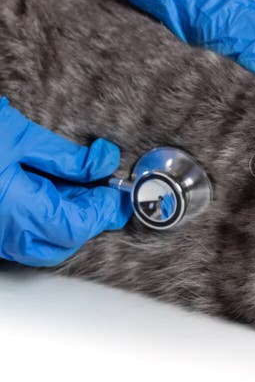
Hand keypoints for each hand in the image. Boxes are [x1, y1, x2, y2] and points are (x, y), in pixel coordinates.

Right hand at [0, 98, 131, 266]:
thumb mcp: (17, 135)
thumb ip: (64, 157)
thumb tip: (103, 163)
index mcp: (10, 209)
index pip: (74, 226)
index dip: (103, 210)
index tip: (118, 191)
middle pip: (60, 243)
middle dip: (88, 220)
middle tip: (105, 191)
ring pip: (39, 245)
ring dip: (67, 222)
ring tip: (82, 188)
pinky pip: (19, 238)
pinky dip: (44, 221)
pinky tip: (53, 193)